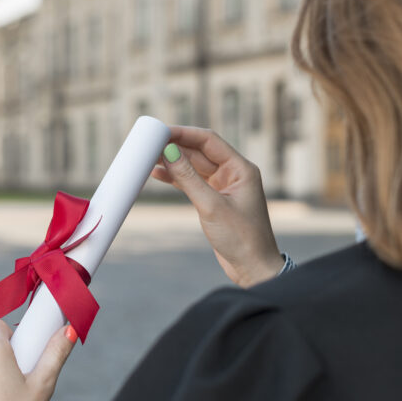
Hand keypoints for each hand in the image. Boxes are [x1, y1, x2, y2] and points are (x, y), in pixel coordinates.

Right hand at [151, 126, 283, 287]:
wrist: (253, 268)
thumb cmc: (241, 238)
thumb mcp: (211, 206)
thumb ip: (188, 178)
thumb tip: (168, 152)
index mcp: (241, 169)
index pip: (209, 140)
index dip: (184, 133)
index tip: (161, 131)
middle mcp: (233, 173)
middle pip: (199, 151)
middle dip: (175, 146)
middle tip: (149, 144)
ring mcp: (223, 186)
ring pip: (193, 166)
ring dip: (173, 162)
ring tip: (148, 158)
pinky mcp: (214, 199)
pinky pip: (192, 182)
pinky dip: (176, 178)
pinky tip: (158, 174)